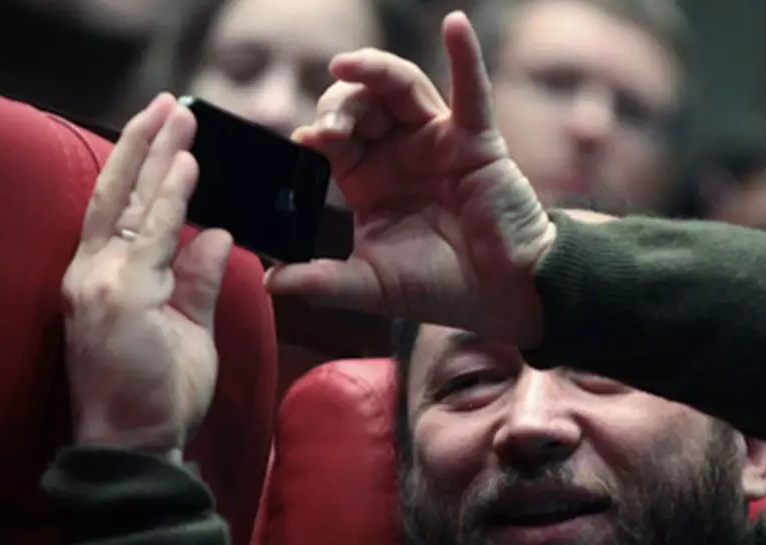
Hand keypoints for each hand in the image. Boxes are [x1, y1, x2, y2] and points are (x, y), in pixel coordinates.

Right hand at [62, 94, 232, 457]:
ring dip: (158, 156)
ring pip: (130, 204)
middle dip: (144, 144)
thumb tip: (219, 235)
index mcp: (104, 279)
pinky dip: (170, 197)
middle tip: (169, 103)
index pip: (120, 211)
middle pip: (116, 194)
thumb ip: (197, 281)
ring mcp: (102, 282)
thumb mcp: (186, 330)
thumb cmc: (158, 395)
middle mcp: (92, 272)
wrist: (136, 446)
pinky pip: (152, 235)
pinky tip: (187, 165)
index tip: (163, 134)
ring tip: (181, 116)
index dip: (139, 168)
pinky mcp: (120, 295)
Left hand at [264, 11, 553, 346]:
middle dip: (338, 108)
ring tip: (344, 68)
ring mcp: (437, 140)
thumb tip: (267, 281)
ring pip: (400, 87)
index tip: (304, 142)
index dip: (317, 135)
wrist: (497, 296)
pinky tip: (454, 24)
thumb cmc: (438, 286)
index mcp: (368, 180)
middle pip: (360, 105)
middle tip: (328, 131)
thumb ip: (320, 281)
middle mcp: (399, 152)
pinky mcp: (476, 139)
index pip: (333, 141)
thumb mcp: (369, 284)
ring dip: (372, 73)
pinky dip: (465, 55)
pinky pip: (470, 90)